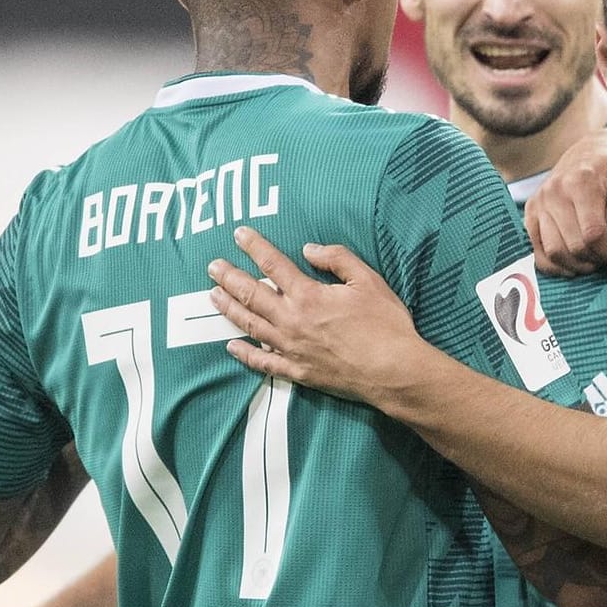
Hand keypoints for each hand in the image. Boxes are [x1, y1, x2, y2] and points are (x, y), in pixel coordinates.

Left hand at [207, 226, 429, 406]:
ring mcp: (291, 348)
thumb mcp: (369, 281)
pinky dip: (244, 354)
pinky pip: (263, 362)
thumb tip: (309, 249)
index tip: (239, 234)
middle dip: (230, 277)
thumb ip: (338, 259)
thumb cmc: (386, 325)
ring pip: (250, 325)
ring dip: (229, 308)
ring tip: (213, 295)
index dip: (255, 247)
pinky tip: (232, 345)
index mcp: (309, 296)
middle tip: (212, 266)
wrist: (393, 371)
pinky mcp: (298, 371)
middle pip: (252, 294)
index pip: (274, 265)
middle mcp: (292, 321)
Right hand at [525, 129, 606, 275]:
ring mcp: (539, 203)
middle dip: (599, 260)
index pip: (594, 233)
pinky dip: (556, 266)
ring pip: (555, 252)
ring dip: (579, 266)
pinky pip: (538, 252)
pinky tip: (576, 265)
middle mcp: (554, 192)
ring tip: (598, 261)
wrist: (592, 150)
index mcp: (580, 181)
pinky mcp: (531, 214)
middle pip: (575, 246)